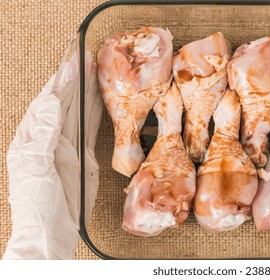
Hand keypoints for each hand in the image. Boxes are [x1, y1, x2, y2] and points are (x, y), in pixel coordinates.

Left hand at [3, 36, 102, 258]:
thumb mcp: (35, 166)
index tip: (73, 60)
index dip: (61, 79)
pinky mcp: (84, 157)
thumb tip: (54, 102)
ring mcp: (69, 147)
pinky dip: (96, 113)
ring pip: (80, 112)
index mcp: (33, 137)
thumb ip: (44, 132)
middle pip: (66, 101)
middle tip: (88, 57)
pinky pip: (91, 129)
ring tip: (96, 71)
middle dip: (76, 79)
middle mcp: (51, 138)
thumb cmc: (36, 204)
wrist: (50, 233)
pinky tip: (100, 100)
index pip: (49, 101)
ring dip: (88, 92)